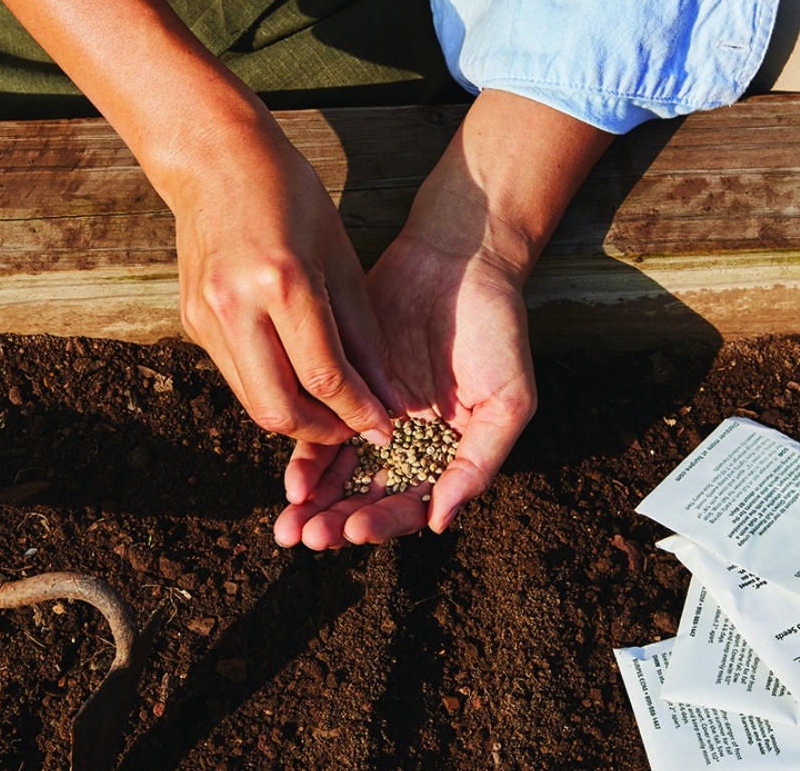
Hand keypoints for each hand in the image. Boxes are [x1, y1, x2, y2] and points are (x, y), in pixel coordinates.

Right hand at [162, 108, 396, 444]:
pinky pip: (239, 376)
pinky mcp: (193, 323)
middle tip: (356, 428)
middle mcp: (236, 307)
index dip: (360, 412)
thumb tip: (387, 397)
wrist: (216, 160)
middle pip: (279, 408)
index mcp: (282, 283)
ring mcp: (206, 318)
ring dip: (298, 417)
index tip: (386, 426)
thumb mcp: (341, 257)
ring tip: (333, 409)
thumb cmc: (290, 196)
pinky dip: (273, 387)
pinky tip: (299, 377)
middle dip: (324, 431)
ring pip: (254, 402)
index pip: (324, 376)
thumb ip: (363, 334)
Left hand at [273, 231, 535, 546]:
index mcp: (447, 455)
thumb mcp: (508, 400)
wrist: (458, 259)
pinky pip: (321, 429)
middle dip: (338, 523)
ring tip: (291, 525)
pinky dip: (307, 457)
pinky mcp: (344, 383)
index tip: (357, 531)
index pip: (412, 504)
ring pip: (340, 472)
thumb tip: (438, 523)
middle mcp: (409, 443)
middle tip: (309, 539)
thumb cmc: (497, 329)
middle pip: (369, 497)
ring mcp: (374, 415)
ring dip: (317, 503)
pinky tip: (291, 480)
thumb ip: (478, 462)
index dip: (385, 523)